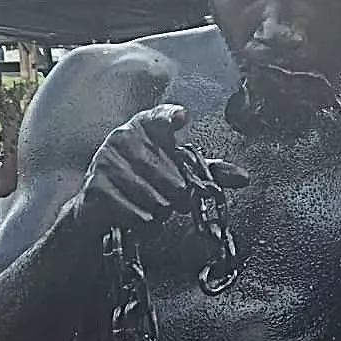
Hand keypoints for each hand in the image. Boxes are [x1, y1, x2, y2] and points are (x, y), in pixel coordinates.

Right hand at [77, 105, 246, 229]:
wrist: (99, 202)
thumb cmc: (145, 179)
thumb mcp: (176, 169)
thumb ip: (209, 171)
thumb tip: (243, 177)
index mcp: (144, 126)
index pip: (160, 117)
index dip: (170, 118)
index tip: (181, 119)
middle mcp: (122, 138)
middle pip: (173, 178)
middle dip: (179, 197)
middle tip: (172, 198)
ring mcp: (106, 162)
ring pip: (158, 201)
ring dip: (162, 212)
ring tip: (153, 205)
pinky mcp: (96, 189)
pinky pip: (139, 216)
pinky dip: (146, 224)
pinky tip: (140, 215)